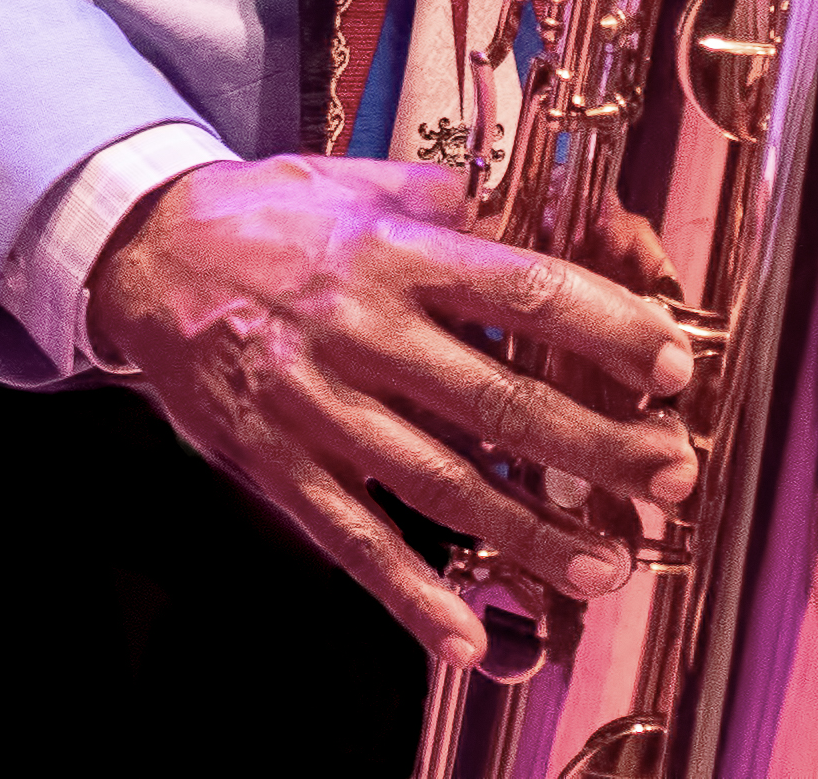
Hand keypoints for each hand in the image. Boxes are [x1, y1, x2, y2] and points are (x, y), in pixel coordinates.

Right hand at [85, 153, 699, 663]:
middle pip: (500, 400)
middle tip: (671, 474)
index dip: (606, 328)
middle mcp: (368, 334)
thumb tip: (542, 206)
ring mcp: (322, 409)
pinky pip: (353, 541)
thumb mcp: (364, 180)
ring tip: (606, 563)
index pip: (526, 290)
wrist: (146, 259)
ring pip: (441, 483)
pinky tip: (464, 637)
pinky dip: (409, 594)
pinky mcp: (279, 468)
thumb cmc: (272, 216)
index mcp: (401, 256)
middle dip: (595, 446)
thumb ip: (452, 202)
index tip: (671, 361)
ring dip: (528, 534)